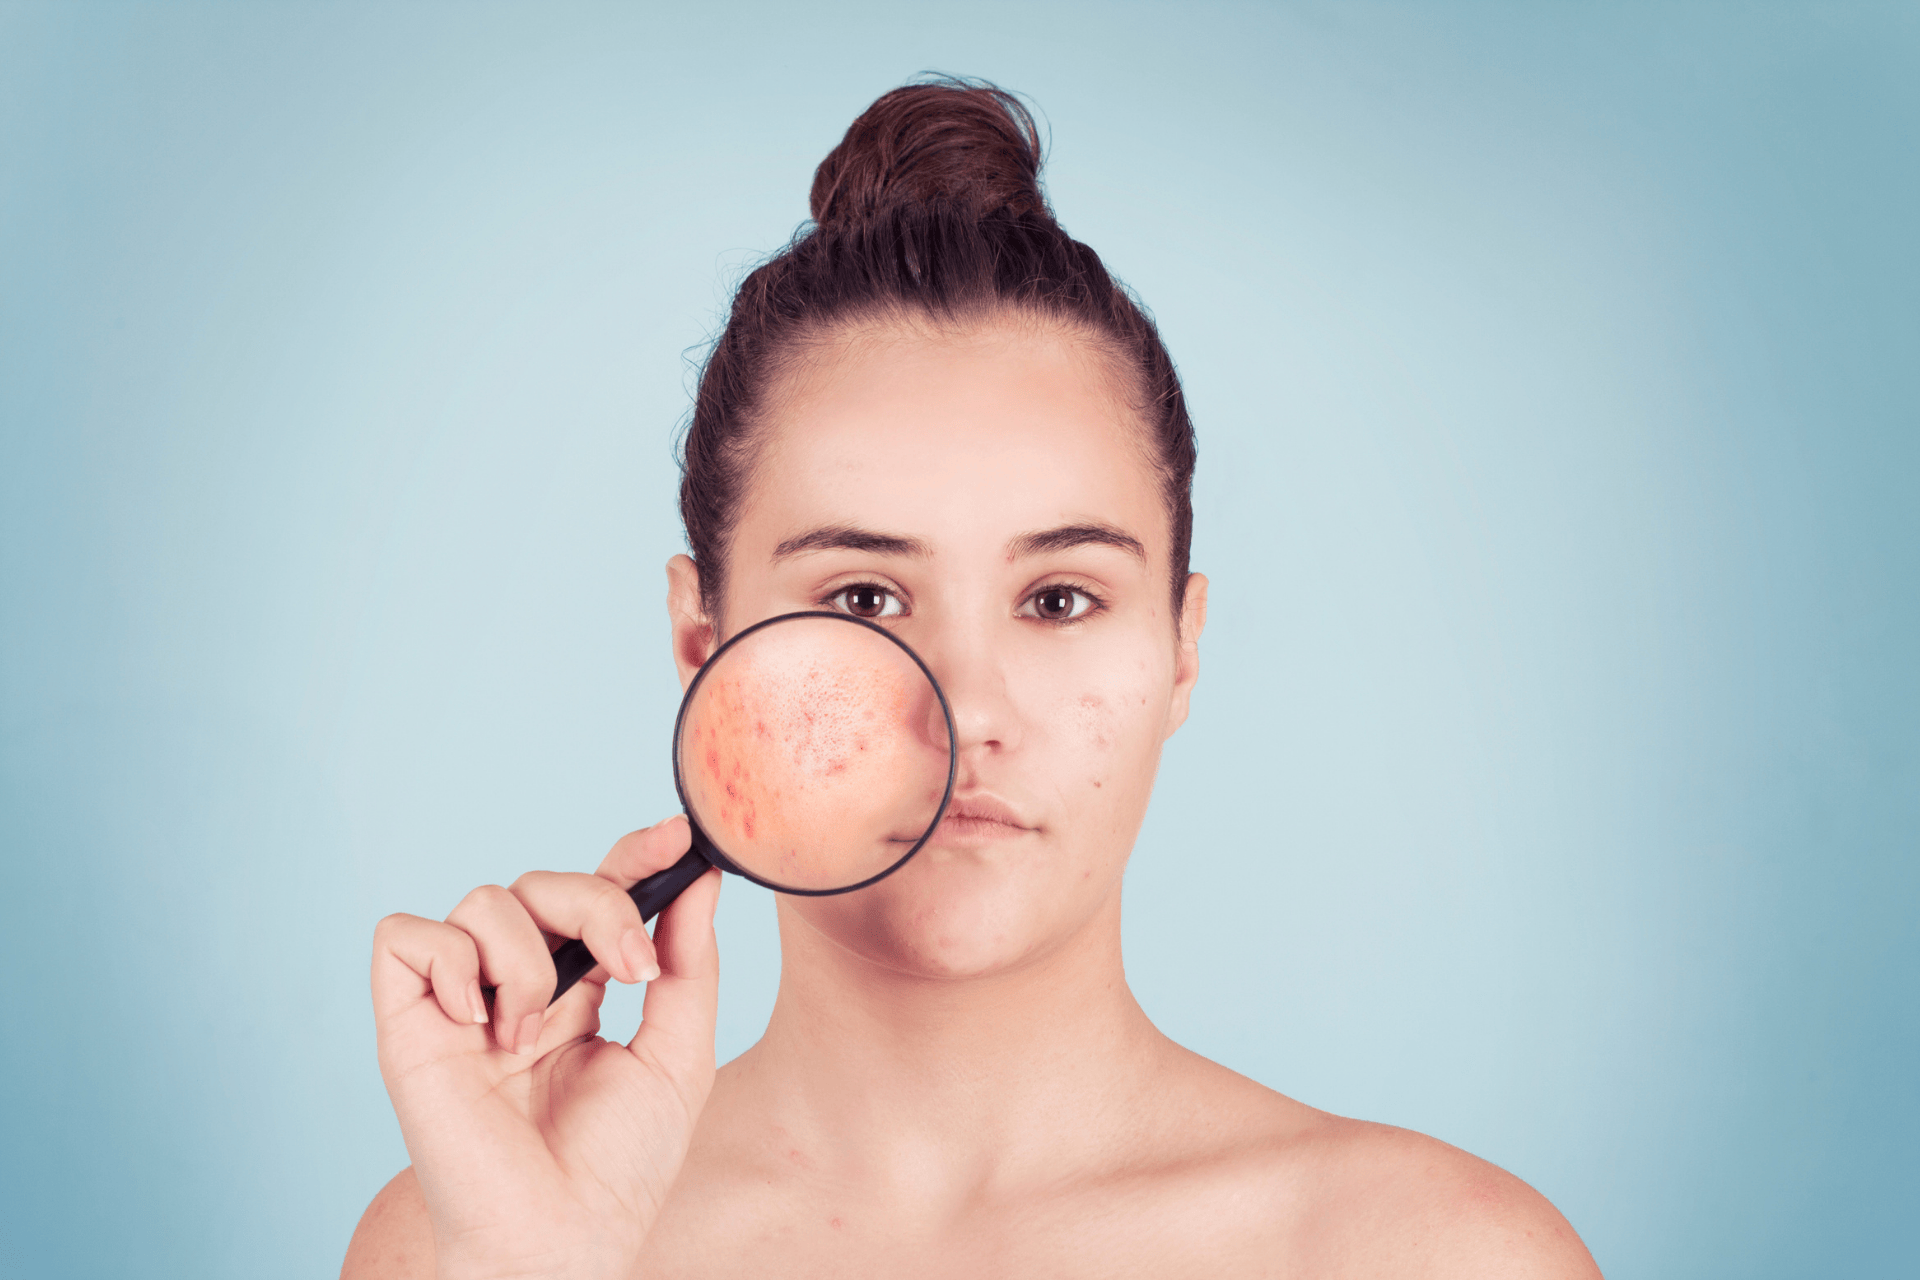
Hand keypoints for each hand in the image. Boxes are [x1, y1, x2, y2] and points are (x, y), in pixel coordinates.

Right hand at [369, 817, 719, 1279]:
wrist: (565, 1234)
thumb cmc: (619, 1166)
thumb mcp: (678, 1053)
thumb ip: (689, 963)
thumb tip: (702, 876)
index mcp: (580, 990)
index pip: (596, 894)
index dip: (629, 856)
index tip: (675, 836)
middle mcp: (518, 987)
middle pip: (546, 883)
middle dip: (599, 904)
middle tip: (631, 971)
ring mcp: (462, 1003)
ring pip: (484, 898)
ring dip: (528, 958)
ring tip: (532, 1035)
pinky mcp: (408, 1025)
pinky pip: (407, 937)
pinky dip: (450, 962)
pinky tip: (479, 1022)